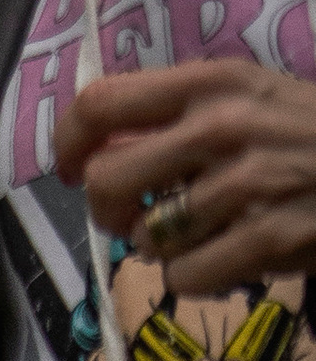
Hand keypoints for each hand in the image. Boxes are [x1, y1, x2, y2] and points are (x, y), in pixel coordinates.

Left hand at [57, 57, 315, 302]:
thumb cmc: (310, 132)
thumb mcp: (251, 98)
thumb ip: (178, 117)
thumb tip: (99, 150)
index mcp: (213, 81)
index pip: (101, 102)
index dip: (69, 142)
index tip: (72, 168)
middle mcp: (221, 126)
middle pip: (105, 180)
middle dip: (110, 210)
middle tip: (138, 215)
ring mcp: (245, 184)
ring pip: (146, 240)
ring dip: (167, 247)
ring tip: (210, 230)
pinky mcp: (266, 239)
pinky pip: (184, 279)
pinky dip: (199, 278)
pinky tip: (233, 255)